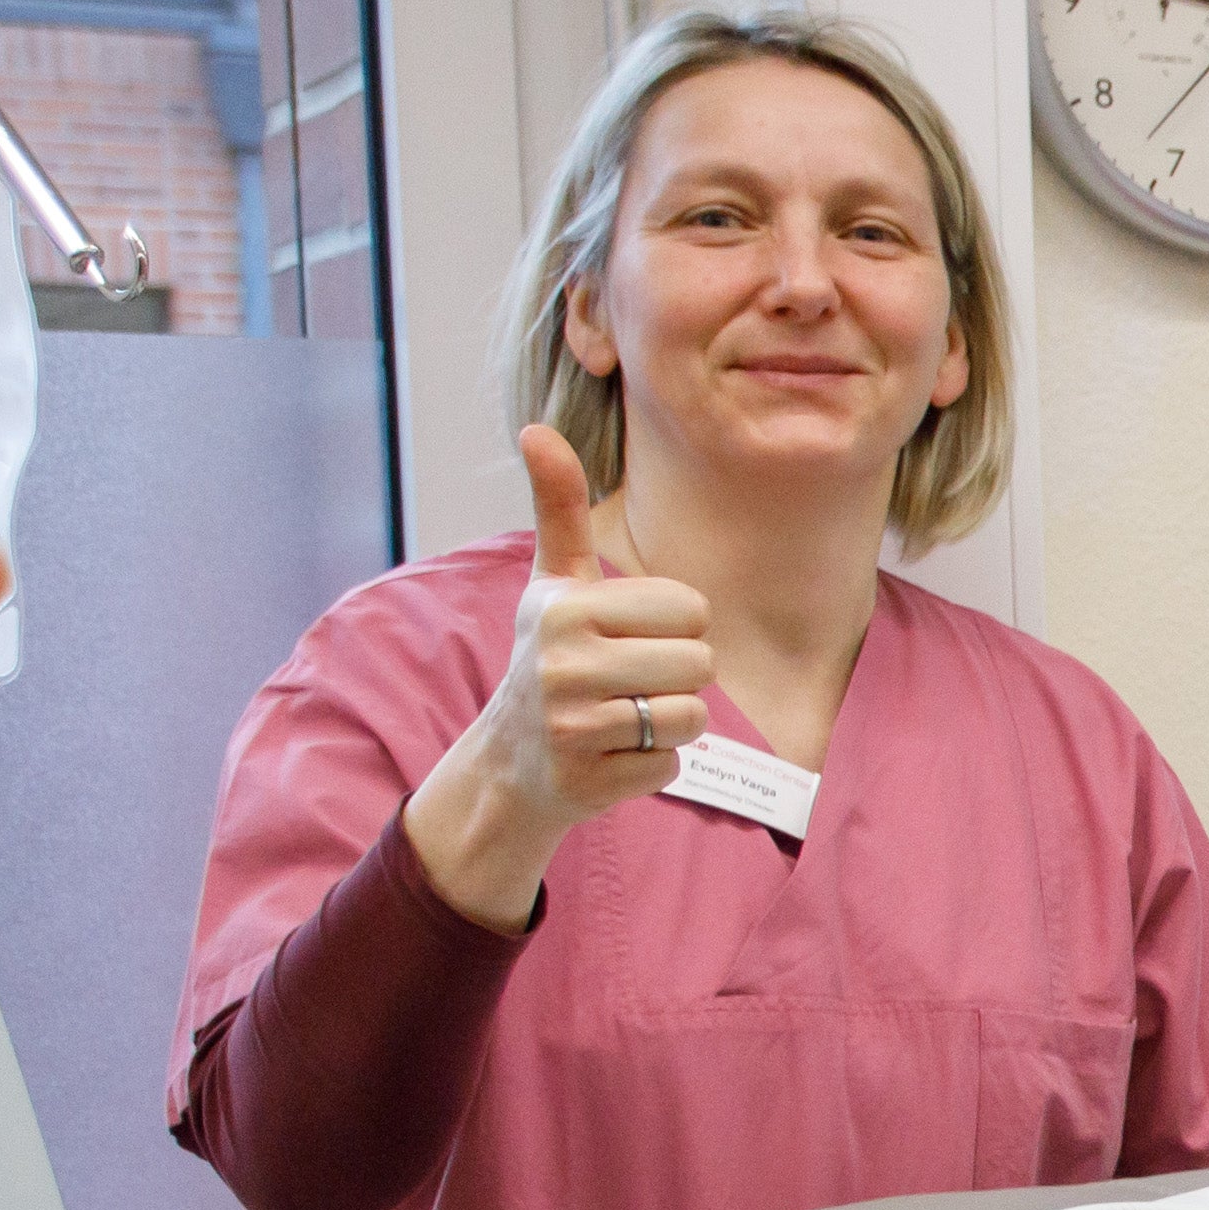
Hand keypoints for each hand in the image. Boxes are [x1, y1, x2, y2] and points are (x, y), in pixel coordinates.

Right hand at [410, 431, 716, 931]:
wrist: (507, 762)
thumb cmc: (549, 655)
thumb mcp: (552, 581)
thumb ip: (558, 507)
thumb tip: (535, 428)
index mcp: (564, 607)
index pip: (692, 609)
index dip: (676, 625)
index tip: (628, 636)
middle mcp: (562, 664)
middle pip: (701, 663)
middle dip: (678, 676)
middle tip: (629, 681)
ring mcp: (573, 727)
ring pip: (692, 717)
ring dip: (671, 723)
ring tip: (623, 716)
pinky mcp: (588, 780)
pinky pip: (672, 767)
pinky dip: (652, 765)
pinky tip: (611, 754)